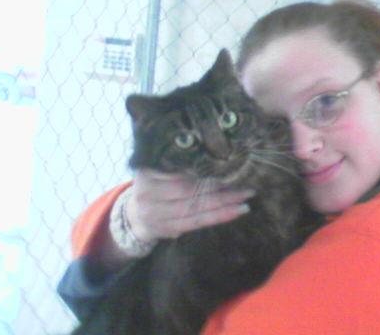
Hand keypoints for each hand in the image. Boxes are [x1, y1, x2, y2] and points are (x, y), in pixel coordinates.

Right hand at [125, 169, 254, 242]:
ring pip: (196, 209)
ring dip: (224, 204)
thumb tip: (214, 150)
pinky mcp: (166, 229)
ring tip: (246, 198)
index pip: (180, 172)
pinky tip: (237, 211)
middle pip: (190, 191)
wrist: (134, 215)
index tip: (228, 165)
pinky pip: (197, 223)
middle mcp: (148, 194)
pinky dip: (219, 217)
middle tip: (245, 183)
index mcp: (147, 173)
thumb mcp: (158, 168)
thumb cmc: (154, 185)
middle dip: (220, 188)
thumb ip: (178, 161)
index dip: (205, 171)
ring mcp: (156, 214)